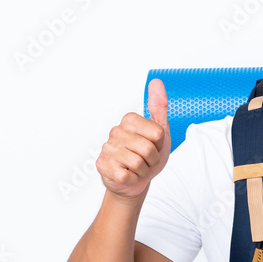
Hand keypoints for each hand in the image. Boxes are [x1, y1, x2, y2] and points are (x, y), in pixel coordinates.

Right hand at [96, 78, 171, 199]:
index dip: (160, 144)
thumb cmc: (148, 155)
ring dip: (143, 170)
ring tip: (137, 167)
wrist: (135, 181)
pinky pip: (127, 175)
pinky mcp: (102, 165)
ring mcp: (107, 148)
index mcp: (130, 120)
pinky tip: (128, 174)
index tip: (154, 145)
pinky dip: (133, 179)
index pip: (157, 133)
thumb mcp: (160, 131)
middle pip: (148, 148)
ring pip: (138, 163)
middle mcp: (116, 131)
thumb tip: (156, 81)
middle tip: (146, 159)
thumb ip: (159, 107)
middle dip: (153, 159)